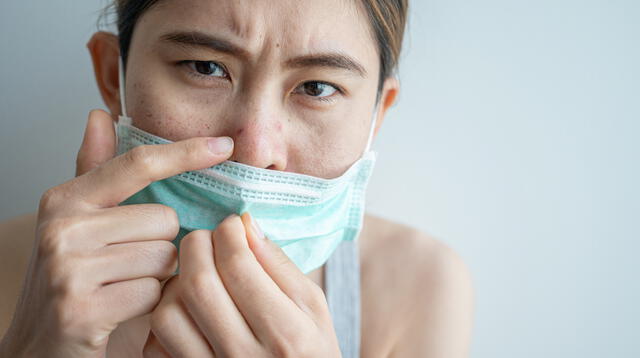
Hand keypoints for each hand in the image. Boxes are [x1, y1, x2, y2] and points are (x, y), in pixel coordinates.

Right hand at [0, 110, 233, 356]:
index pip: (138, 164)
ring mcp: (69, 268)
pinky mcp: (82, 308)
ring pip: (164, 256)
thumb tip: (99, 115)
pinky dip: (149, 304)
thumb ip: (96, 172)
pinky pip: (154, 293)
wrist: (38, 348)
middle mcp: (62, 227)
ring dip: (157, 276)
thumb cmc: (72, 282)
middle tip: (129, 266)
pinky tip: (122, 310)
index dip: (185, 152)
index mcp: (65, 200)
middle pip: (164, 219)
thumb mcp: (78, 224)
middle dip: (161, 245)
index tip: (225, 144)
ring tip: (124, 287)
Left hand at [143, 213, 341, 356]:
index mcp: (285, 333)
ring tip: (198, 275)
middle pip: (197, 284)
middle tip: (209, 239)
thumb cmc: (310, 351)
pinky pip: (156, 344)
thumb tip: (245, 224)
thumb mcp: (313, 308)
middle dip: (197, 245)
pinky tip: (189, 310)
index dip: (228, 232)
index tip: (233, 225)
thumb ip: (280, 266)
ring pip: (168, 312)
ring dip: (177, 282)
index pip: (238, 265)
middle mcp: (244, 356)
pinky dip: (166, 318)